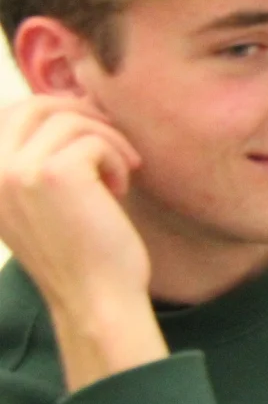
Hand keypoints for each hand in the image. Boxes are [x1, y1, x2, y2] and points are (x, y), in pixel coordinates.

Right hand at [0, 96, 165, 390]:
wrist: (96, 299)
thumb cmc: (82, 251)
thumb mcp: (42, 203)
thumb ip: (35, 160)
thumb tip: (69, 104)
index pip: (12, 114)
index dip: (58, 111)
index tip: (92, 133)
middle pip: (37, 106)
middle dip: (84, 116)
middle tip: (113, 145)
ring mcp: (17, 171)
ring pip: (71, 119)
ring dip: (108, 140)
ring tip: (120, 173)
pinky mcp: (54, 174)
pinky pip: (94, 139)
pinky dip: (117, 158)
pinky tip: (120, 189)